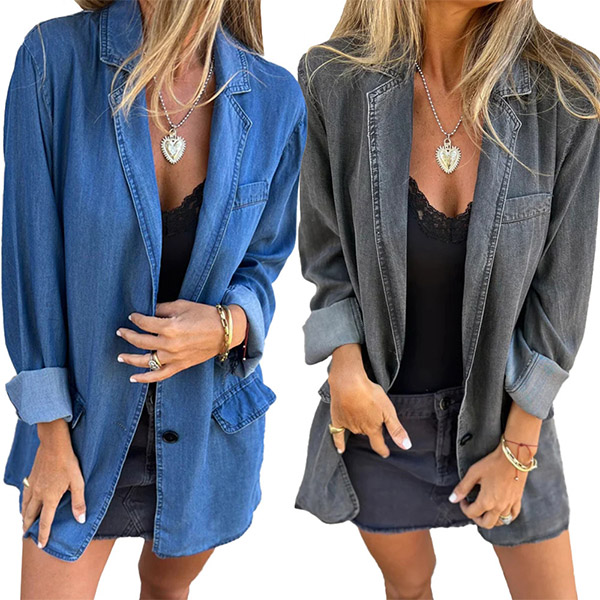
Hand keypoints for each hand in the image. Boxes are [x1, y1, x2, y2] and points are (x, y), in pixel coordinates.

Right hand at [24, 420, 86, 547]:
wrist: (53, 445)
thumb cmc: (67, 462)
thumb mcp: (77, 483)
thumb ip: (78, 502)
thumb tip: (80, 519)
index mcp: (50, 498)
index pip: (45, 521)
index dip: (43, 534)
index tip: (41, 544)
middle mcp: (38, 494)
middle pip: (30, 515)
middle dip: (29, 527)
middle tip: (27, 535)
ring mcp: (32, 485)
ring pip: (24, 505)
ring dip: (24, 516)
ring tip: (24, 522)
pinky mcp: (30, 477)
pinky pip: (24, 495)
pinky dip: (23, 503)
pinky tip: (25, 502)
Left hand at [116, 301, 246, 382]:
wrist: (225, 331)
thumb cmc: (205, 315)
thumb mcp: (182, 306)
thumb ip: (162, 309)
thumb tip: (148, 312)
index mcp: (170, 327)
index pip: (144, 323)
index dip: (135, 318)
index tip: (132, 316)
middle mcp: (169, 345)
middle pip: (140, 341)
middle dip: (128, 335)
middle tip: (121, 332)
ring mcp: (174, 358)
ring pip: (145, 361)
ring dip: (130, 358)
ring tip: (120, 356)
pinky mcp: (180, 366)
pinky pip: (159, 375)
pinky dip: (145, 378)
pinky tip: (133, 378)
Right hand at [329, 345, 411, 457]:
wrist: (348, 382)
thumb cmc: (369, 394)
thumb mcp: (388, 411)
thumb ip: (396, 429)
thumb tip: (406, 446)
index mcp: (372, 428)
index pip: (378, 445)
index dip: (383, 450)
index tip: (385, 454)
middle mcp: (359, 429)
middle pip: (367, 434)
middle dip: (371, 432)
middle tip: (374, 422)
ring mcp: (347, 424)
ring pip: (355, 431)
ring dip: (359, 429)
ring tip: (362, 418)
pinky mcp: (336, 419)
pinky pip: (337, 434)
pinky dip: (339, 443)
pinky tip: (340, 449)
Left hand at [449, 441, 529, 528]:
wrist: (514, 457)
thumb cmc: (493, 463)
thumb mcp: (474, 473)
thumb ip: (463, 488)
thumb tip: (452, 499)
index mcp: (487, 501)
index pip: (472, 513)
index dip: (464, 508)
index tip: (463, 499)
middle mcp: (499, 507)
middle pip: (487, 524)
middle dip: (476, 519)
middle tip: (472, 508)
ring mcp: (510, 505)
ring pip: (500, 522)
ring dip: (491, 519)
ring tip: (485, 509)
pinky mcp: (517, 500)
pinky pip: (513, 515)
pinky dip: (506, 516)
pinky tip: (501, 510)